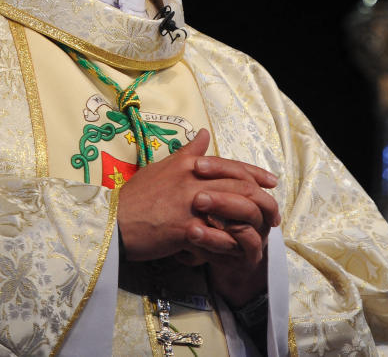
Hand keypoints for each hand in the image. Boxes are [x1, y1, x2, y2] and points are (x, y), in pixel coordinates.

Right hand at [116, 129, 279, 264]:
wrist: (113, 222)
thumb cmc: (135, 196)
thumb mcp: (161, 167)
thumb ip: (187, 153)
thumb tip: (204, 134)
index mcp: (189, 165)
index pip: (231, 166)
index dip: (255, 174)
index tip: (271, 182)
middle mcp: (193, 181)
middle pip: (241, 186)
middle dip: (263, 200)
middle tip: (274, 214)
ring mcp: (191, 206)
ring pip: (235, 211)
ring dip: (252, 225)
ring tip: (260, 236)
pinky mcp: (186, 230)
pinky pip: (218, 238)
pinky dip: (230, 246)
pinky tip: (237, 252)